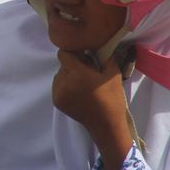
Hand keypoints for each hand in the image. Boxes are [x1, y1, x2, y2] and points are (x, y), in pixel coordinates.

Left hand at [53, 50, 133, 169]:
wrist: (106, 125)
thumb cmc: (112, 98)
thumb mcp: (112, 74)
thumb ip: (104, 56)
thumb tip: (97, 43)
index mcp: (77, 73)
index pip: (64, 53)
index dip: (73, 53)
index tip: (83, 56)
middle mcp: (64, 81)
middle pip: (63, 64)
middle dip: (73, 65)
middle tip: (87, 73)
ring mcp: (58, 92)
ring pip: (60, 75)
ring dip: (69, 76)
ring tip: (83, 84)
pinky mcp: (56, 101)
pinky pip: (58, 86)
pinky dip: (66, 86)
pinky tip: (79, 93)